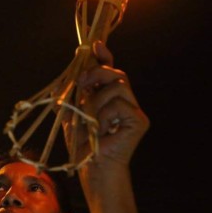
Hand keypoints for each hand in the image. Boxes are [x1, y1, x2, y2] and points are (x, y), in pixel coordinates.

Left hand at [73, 41, 148, 176]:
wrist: (91, 167)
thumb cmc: (83, 143)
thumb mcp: (73, 112)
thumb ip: (75, 91)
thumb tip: (72, 68)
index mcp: (109, 98)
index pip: (111, 70)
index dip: (105, 56)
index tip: (95, 45)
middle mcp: (125, 102)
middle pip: (117, 73)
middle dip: (97, 73)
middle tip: (81, 83)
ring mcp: (134, 111)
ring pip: (118, 86)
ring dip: (97, 99)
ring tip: (91, 119)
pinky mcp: (139, 121)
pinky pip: (120, 104)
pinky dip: (105, 114)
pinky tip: (102, 129)